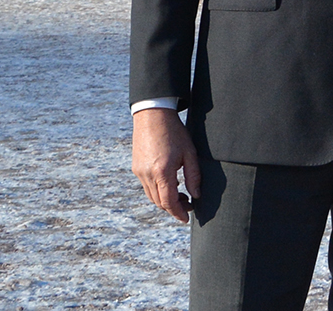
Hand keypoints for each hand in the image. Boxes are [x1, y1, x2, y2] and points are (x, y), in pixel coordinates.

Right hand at [131, 108, 199, 222]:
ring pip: (151, 196)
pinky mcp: (136, 167)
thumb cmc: (174, 132)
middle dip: (174, 208)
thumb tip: (196, 195)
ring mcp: (139, 171)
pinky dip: (157, 190)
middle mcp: (147, 174)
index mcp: (162, 172)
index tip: (187, 218)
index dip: (179, 213)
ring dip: (165, 200)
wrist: (152, 115)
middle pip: (159, 202)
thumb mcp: (189, 153)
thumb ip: (194, 176)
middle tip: (188, 204)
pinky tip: (170, 183)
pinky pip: (146, 186)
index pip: (169, 202)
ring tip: (181, 194)